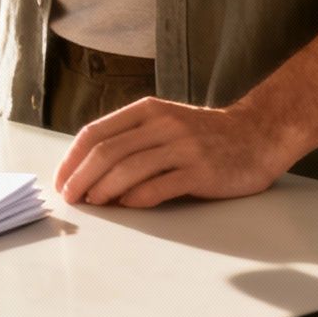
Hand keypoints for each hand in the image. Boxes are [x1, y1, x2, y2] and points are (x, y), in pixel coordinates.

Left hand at [52, 97, 299, 208]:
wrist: (257, 136)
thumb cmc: (204, 135)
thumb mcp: (164, 123)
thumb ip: (131, 138)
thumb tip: (88, 169)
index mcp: (147, 110)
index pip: (96, 132)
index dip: (72, 158)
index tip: (60, 179)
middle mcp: (162, 125)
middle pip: (107, 151)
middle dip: (81, 176)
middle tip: (70, 197)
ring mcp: (182, 147)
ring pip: (129, 169)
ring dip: (103, 189)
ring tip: (92, 203)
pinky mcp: (200, 171)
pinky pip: (159, 186)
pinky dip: (137, 197)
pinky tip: (126, 205)